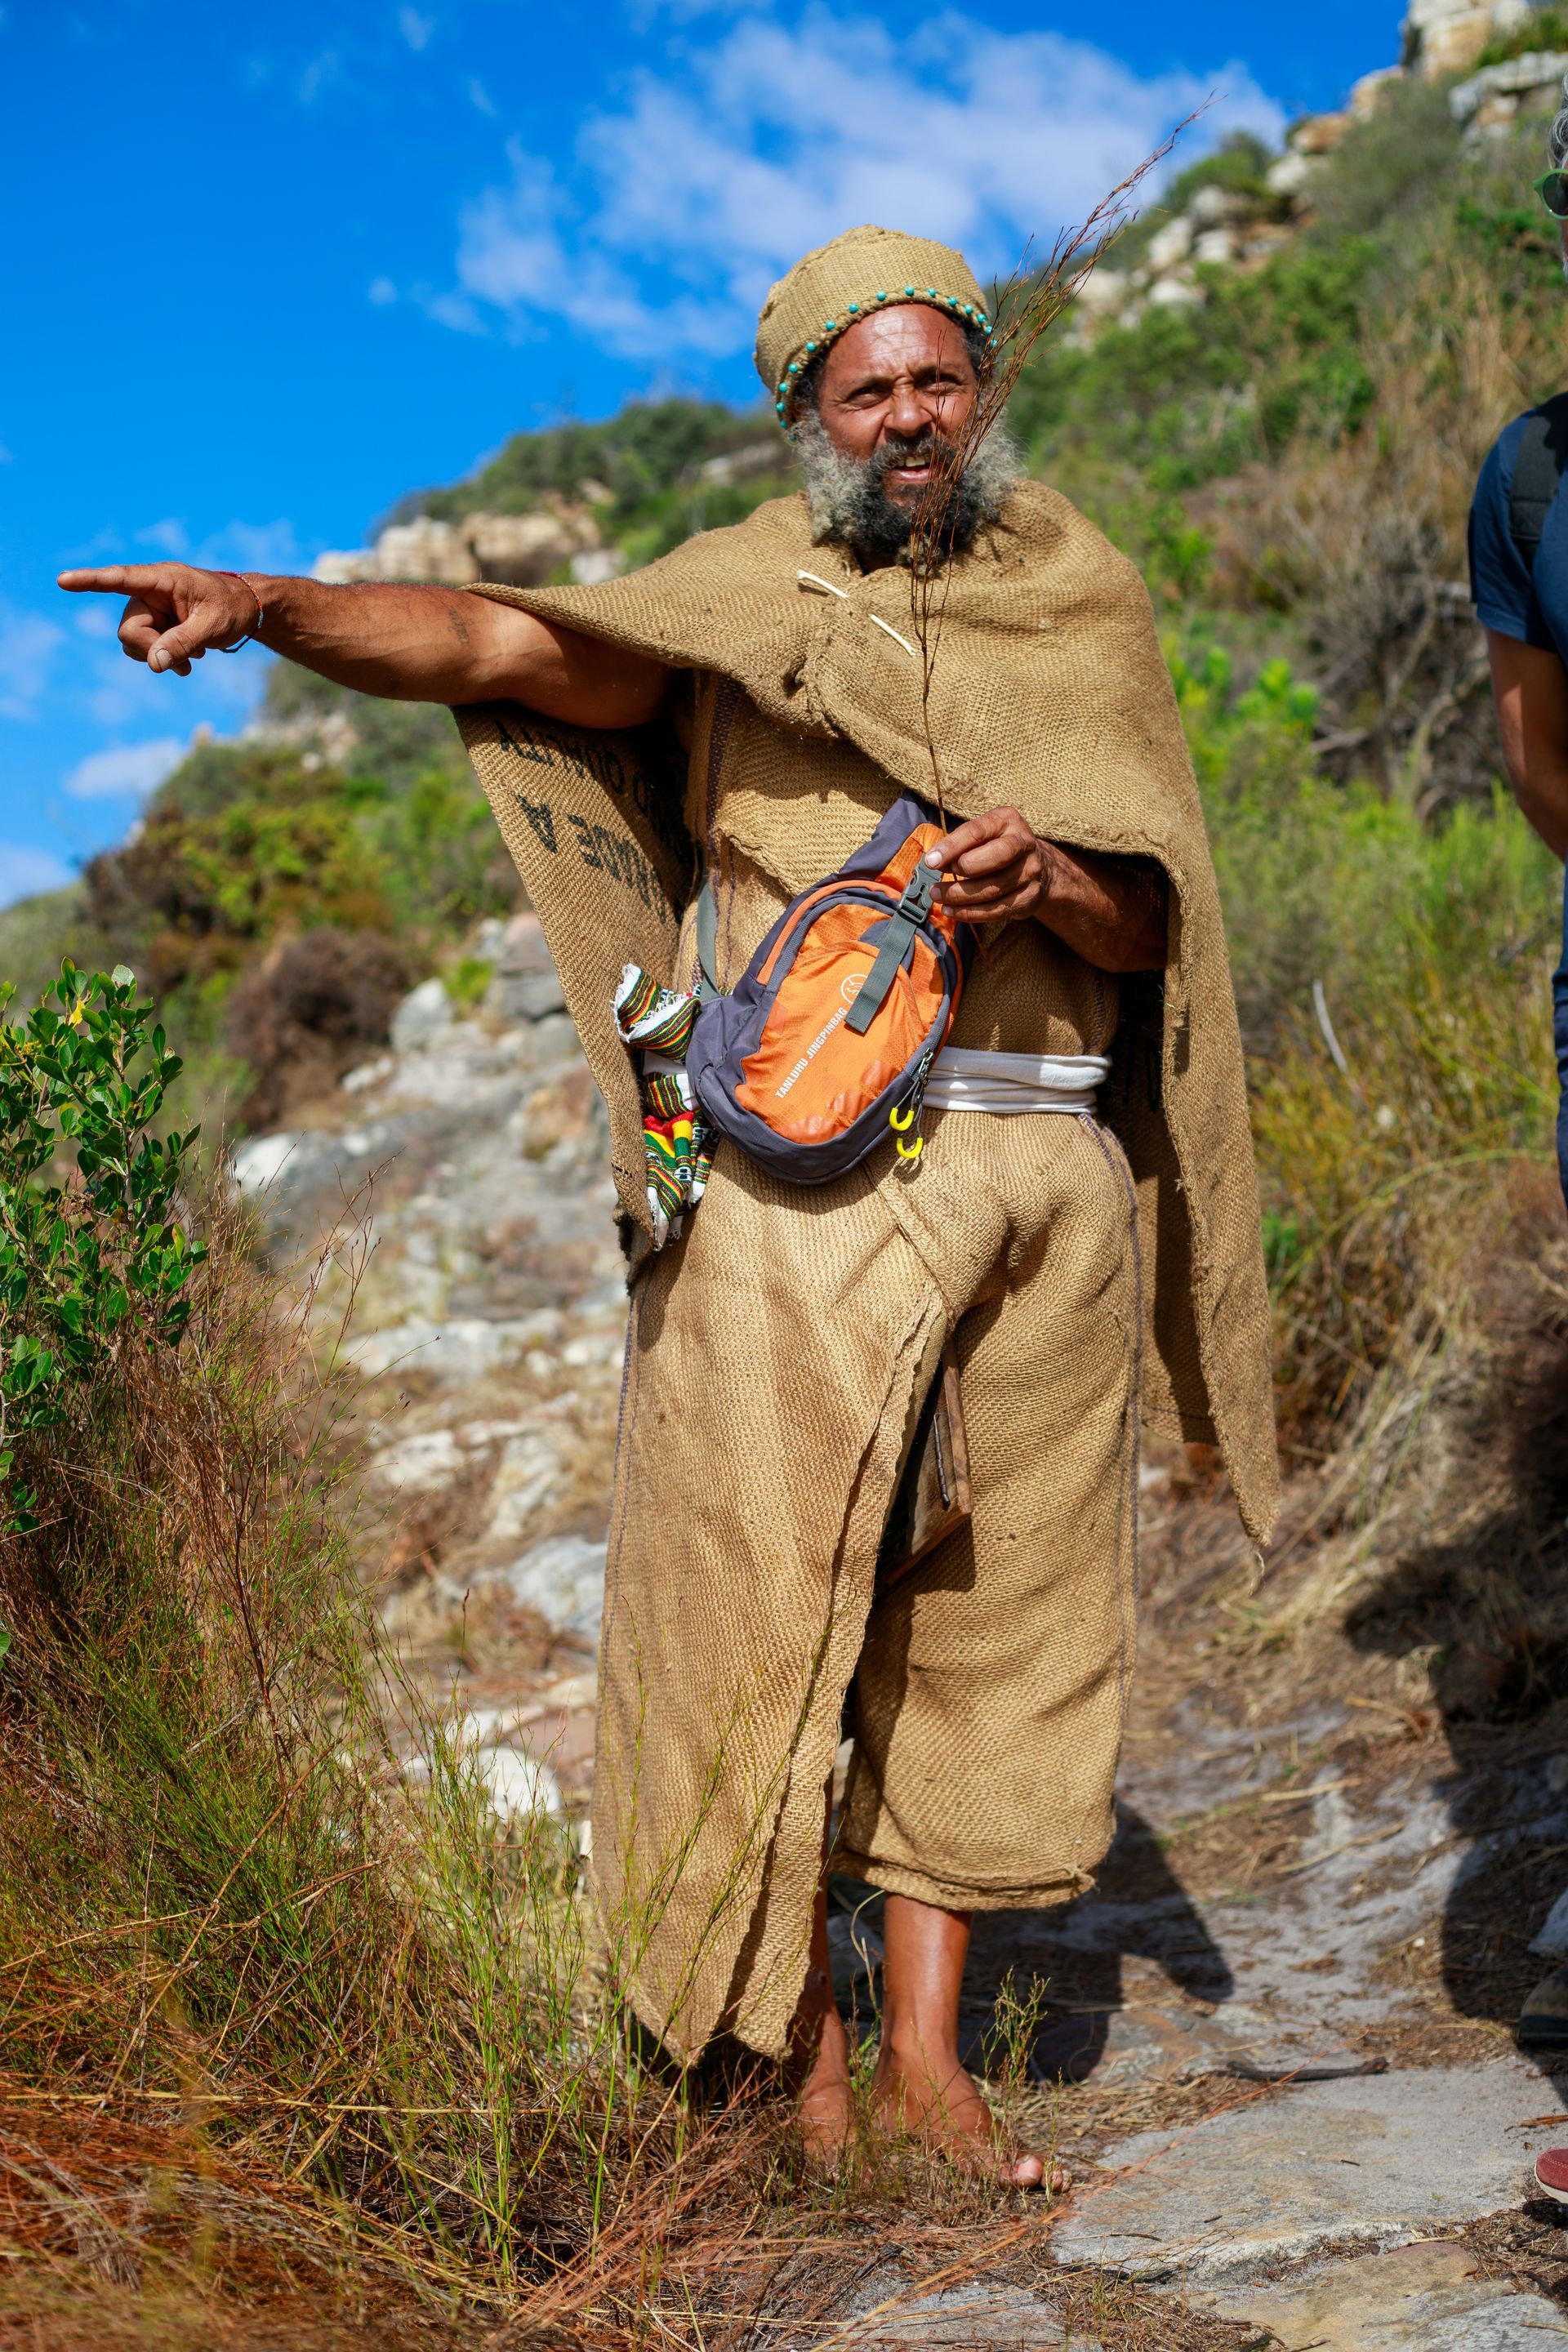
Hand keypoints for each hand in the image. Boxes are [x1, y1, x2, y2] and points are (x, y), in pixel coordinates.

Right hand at [56, 563, 261, 676]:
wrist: (247, 610)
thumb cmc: (232, 609)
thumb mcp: (212, 627)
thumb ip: (182, 643)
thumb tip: (153, 664)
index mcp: (163, 579)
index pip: (120, 579)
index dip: (90, 581)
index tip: (63, 580)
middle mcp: (150, 592)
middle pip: (129, 629)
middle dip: (152, 651)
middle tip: (185, 665)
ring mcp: (151, 609)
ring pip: (134, 642)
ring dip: (159, 657)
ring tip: (192, 661)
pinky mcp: (155, 624)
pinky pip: (144, 648)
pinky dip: (163, 659)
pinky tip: (189, 659)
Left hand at [922, 804, 1047, 922]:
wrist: (1039, 867)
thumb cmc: (998, 846)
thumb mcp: (982, 834)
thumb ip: (961, 843)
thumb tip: (934, 861)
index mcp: (1008, 820)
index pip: (977, 831)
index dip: (952, 847)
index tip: (931, 861)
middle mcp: (1024, 844)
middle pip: (994, 858)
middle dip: (962, 871)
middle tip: (936, 883)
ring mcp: (1030, 871)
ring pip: (992, 889)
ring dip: (959, 897)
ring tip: (938, 897)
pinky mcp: (1029, 897)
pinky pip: (996, 910)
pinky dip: (970, 913)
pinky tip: (951, 911)